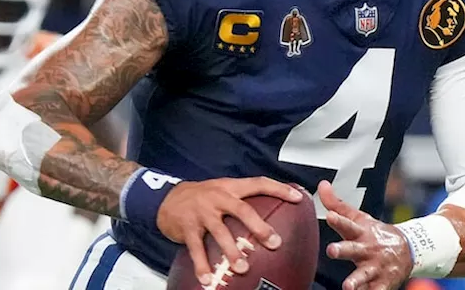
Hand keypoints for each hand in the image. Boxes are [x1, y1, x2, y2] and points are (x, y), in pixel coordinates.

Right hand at [156, 177, 302, 285]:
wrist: (166, 198)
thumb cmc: (200, 196)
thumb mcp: (222, 190)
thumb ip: (242, 199)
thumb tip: (272, 210)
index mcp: (230, 188)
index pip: (259, 184)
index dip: (279, 189)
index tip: (298, 198)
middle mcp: (217, 197)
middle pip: (242, 210)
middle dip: (259, 227)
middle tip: (274, 242)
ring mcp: (202, 212)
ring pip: (220, 232)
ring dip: (232, 251)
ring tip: (243, 267)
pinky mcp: (188, 228)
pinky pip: (196, 249)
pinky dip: (202, 265)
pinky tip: (208, 279)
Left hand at [321, 180, 413, 289]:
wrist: (409, 249)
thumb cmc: (376, 234)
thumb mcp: (359, 218)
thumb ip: (337, 204)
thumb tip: (322, 184)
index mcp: (361, 232)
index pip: (348, 224)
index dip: (339, 220)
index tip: (330, 216)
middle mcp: (368, 249)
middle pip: (353, 249)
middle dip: (343, 250)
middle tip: (332, 250)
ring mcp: (376, 267)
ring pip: (364, 275)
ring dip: (356, 281)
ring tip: (348, 286)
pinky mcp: (383, 283)